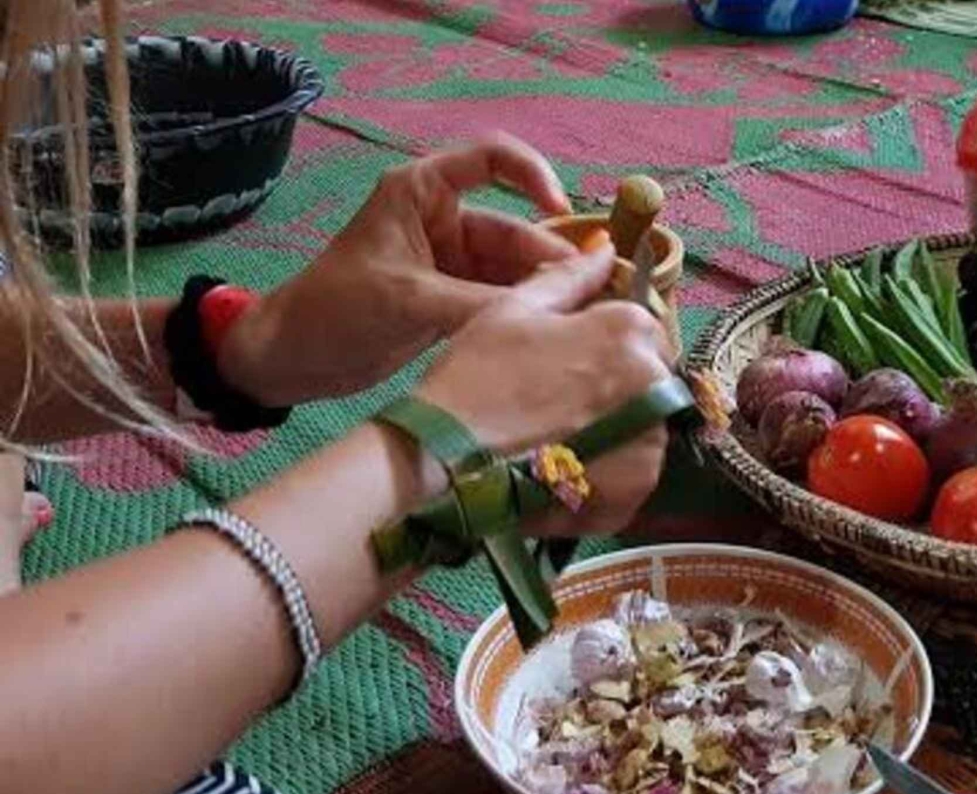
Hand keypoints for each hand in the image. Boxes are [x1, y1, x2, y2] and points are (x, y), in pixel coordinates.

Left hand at [218, 134, 575, 406]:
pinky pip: (501, 300)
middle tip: (594, 289)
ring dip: (543, 289)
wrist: (291, 359)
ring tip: (584, 314)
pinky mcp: (453, 301)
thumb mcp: (410, 301)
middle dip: (550, 256)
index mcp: (422, 193)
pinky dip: (525, 313)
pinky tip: (555, 330)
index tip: (561, 208)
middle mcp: (443, 221)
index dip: (533, 174)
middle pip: (514, 228)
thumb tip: (549, 314)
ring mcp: (451, 264)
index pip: (492, 160)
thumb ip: (481, 305)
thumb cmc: (334, 309)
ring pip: (513, 269)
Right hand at [416, 247, 672, 536]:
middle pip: (647, 376)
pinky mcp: (638, 486)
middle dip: (614, 383)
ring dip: (614, 425)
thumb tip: (607, 248)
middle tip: (557, 401)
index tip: (568, 359)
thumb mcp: (516, 308)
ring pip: (644, 423)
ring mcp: (651, 439)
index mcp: (629, 329)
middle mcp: (653, 382)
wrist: (449, 458)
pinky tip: (567, 464)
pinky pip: (634, 468)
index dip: (604, 340)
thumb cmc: (477, 375)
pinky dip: (608, 467)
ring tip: (559, 435)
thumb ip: (571, 277)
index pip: (641, 327)